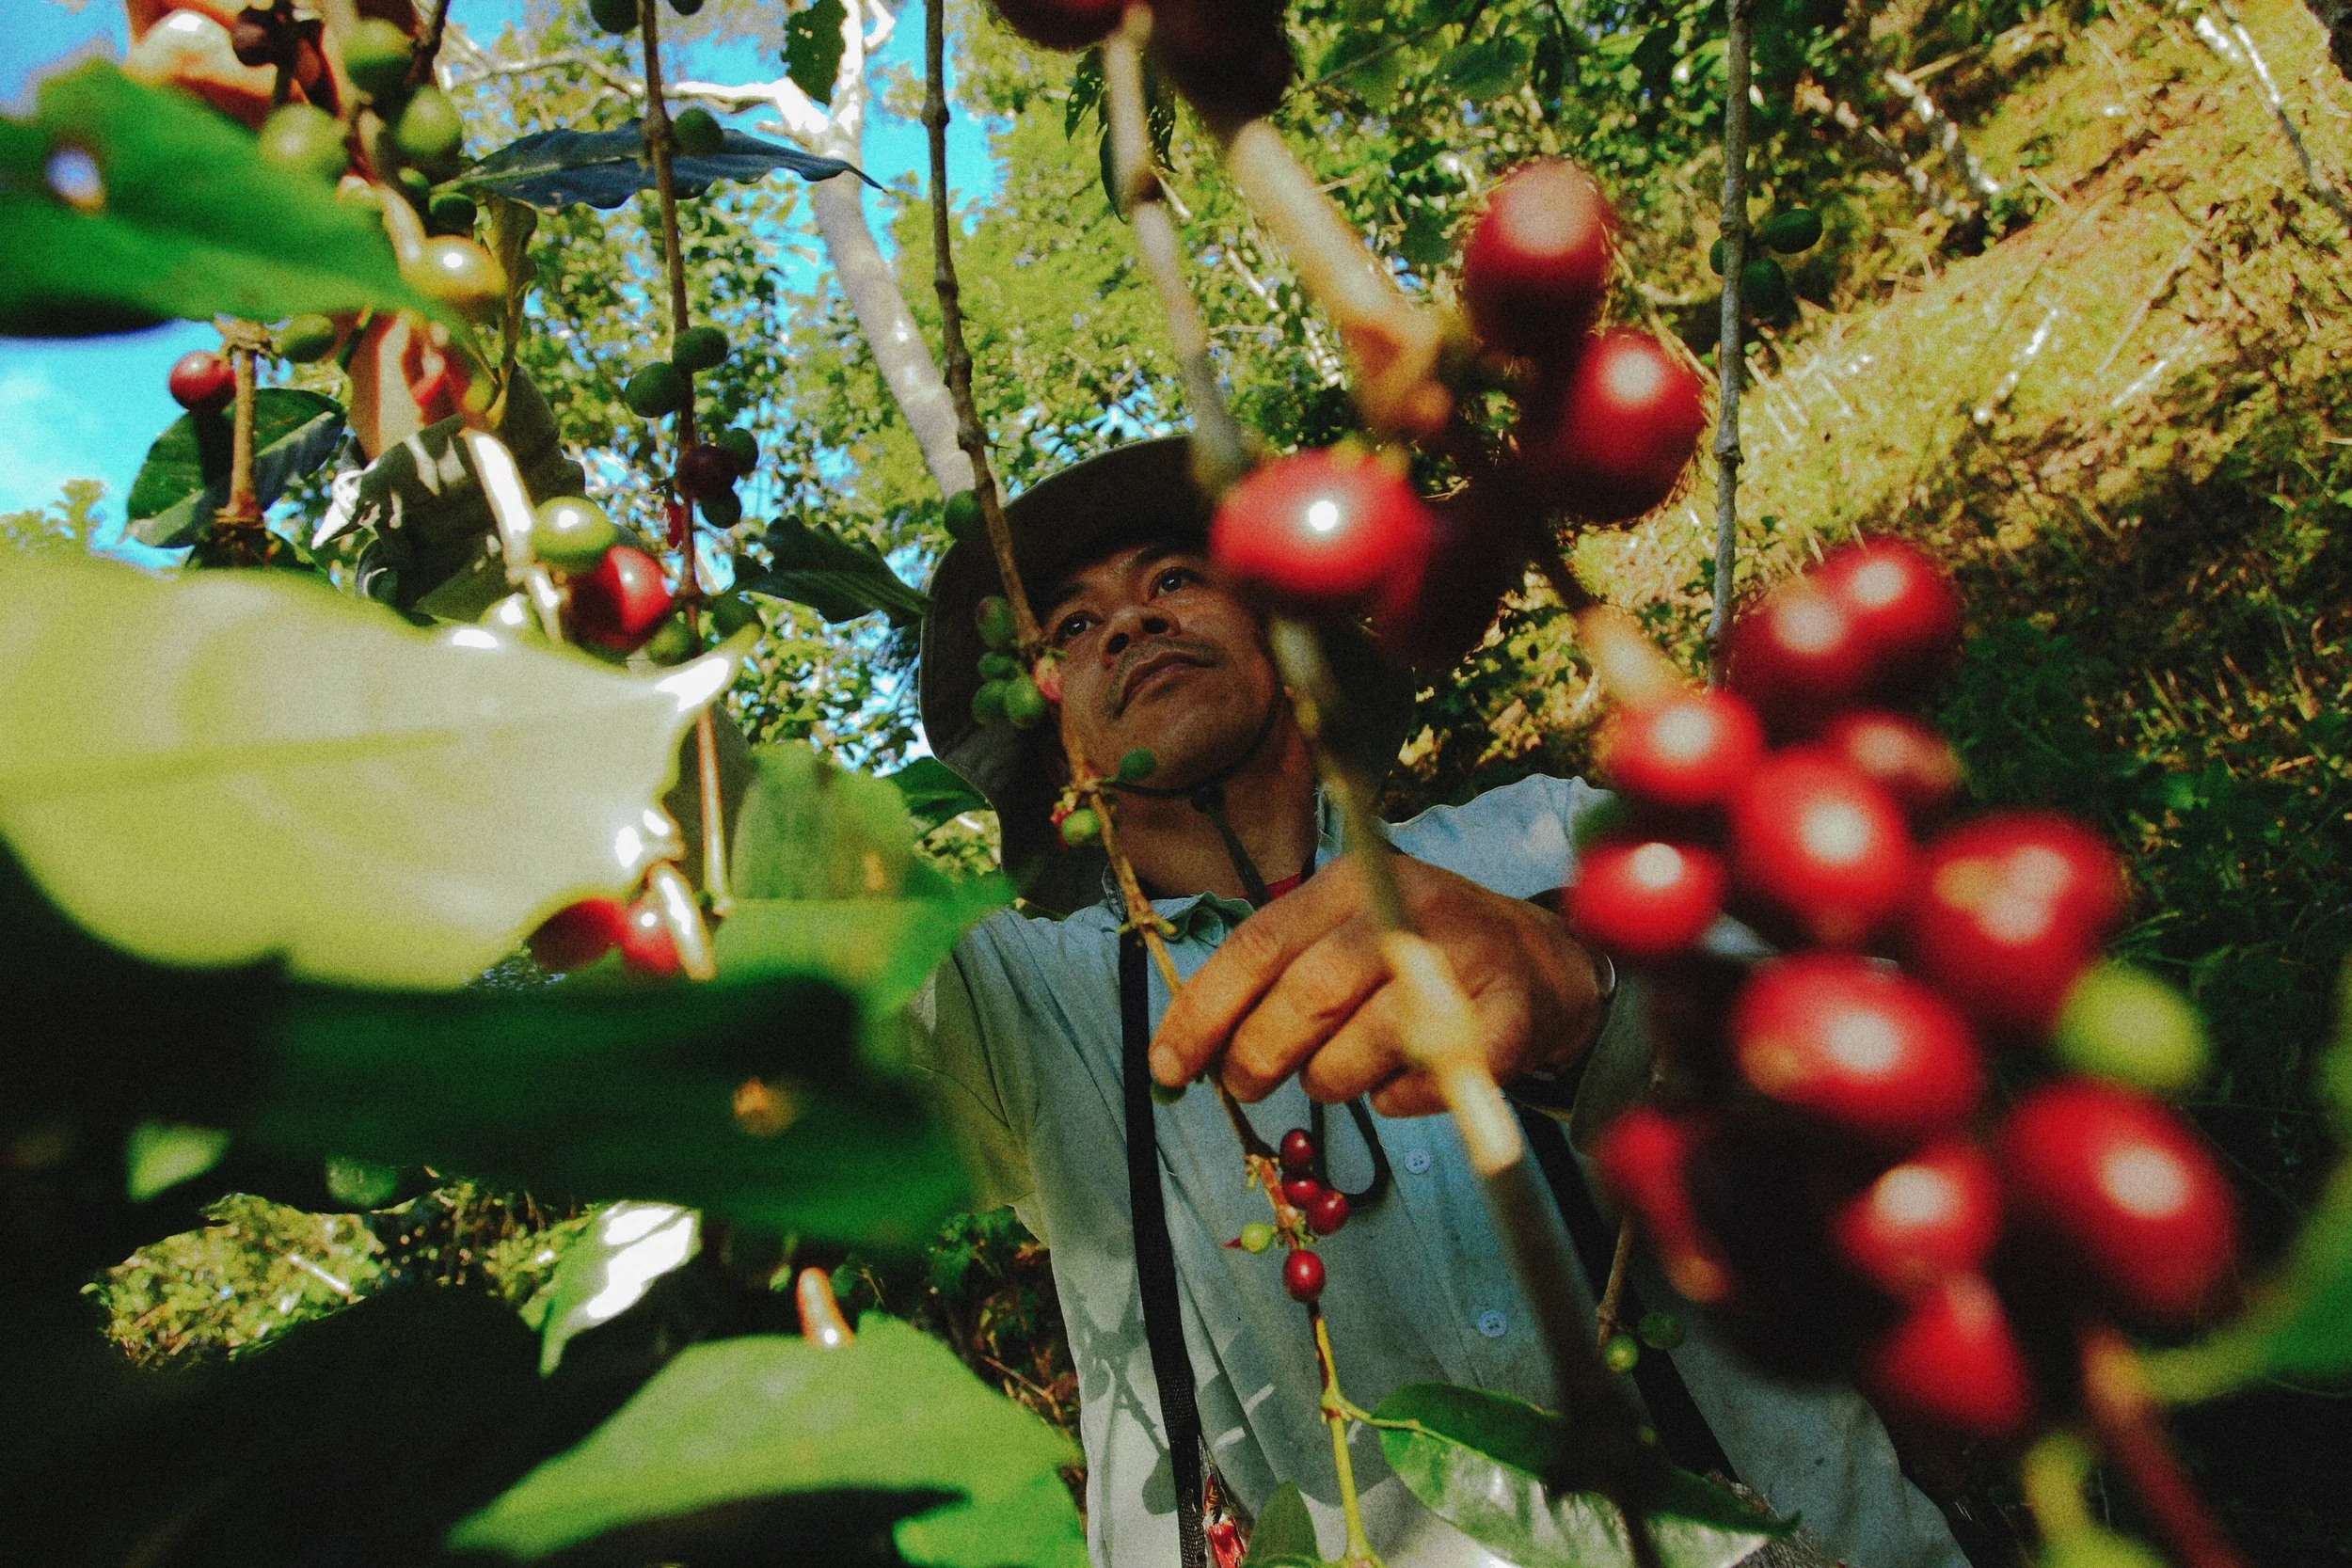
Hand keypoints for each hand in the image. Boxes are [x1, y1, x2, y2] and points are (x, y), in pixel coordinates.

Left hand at [1148, 856, 1605, 1116]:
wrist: (1543, 963)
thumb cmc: (1415, 957)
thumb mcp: (1342, 936)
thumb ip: (1273, 977)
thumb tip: (1186, 1049)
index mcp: (1349, 881)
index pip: (1258, 944)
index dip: (1203, 1012)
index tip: (1168, 1067)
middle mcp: (1407, 907)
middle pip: (1309, 991)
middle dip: (1260, 1055)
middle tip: (1246, 1084)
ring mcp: (1465, 958)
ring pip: (1365, 1043)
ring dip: (1332, 1080)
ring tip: (1336, 1075)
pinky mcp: (1511, 1016)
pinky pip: (1430, 1081)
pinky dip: (1400, 1100)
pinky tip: (1401, 1084)